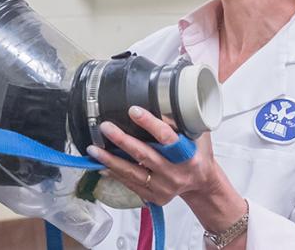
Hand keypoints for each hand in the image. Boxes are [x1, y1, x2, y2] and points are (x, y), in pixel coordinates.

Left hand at [86, 106, 218, 205]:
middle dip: (122, 140)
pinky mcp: (153, 196)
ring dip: (110, 160)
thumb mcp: (198, 135)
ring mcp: (163, 188)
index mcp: (188, 157)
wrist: (201, 184)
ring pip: (132, 173)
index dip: (150, 123)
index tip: (133, 110)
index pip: (167, 138)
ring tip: (93, 149)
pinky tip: (101, 164)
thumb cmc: (198, 155)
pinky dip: (114, 173)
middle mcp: (175, 174)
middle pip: (144, 155)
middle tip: (105, 127)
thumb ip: (182, 120)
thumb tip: (161, 97)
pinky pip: (130, 184)